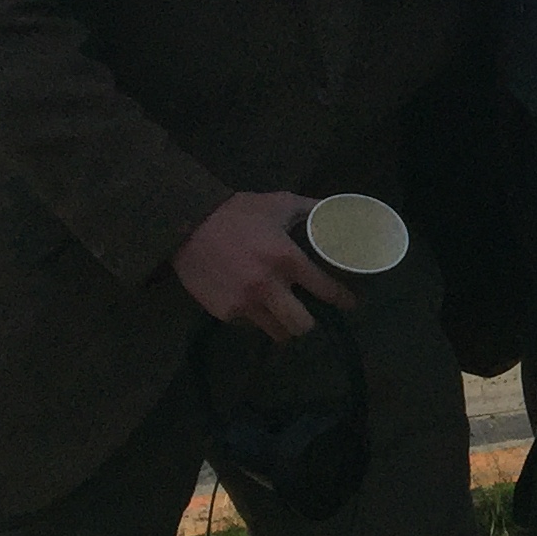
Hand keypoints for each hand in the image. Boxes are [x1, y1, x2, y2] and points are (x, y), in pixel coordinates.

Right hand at [172, 192, 358, 342]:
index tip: (350, 304)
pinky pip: (249, 324)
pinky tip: (253, 304)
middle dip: (310, 323)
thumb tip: (336, 210)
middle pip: (302, 326)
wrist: (186, 222)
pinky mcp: (224, 312)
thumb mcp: (279, 203)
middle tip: (309, 314)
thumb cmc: (237, 212)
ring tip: (283, 315)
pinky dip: (254, 318)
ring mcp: (244, 303)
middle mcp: (268, 287)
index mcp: (287, 260)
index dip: (343, 300)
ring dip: (283, 325)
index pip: (326, 290)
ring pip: (276, 332)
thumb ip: (311, 208)